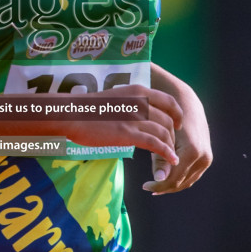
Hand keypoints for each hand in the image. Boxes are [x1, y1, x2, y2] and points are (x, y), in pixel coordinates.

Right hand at [61, 84, 183, 167]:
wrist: (72, 114)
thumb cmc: (90, 108)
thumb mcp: (117, 97)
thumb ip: (132, 103)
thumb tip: (142, 114)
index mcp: (138, 91)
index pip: (169, 101)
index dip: (177, 114)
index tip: (178, 124)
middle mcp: (140, 102)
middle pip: (168, 119)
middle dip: (173, 135)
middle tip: (172, 146)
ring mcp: (134, 118)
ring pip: (164, 132)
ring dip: (171, 147)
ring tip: (172, 157)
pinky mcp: (128, 134)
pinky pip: (154, 144)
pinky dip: (166, 153)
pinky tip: (170, 160)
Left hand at [141, 90, 211, 195]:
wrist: (186, 103)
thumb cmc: (168, 118)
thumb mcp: (162, 138)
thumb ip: (160, 160)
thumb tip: (159, 179)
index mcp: (192, 151)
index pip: (173, 179)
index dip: (158, 186)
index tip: (145, 187)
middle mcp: (203, 156)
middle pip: (181, 182)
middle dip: (164, 187)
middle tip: (149, 188)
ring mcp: (207, 158)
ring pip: (187, 181)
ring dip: (172, 185)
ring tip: (156, 184)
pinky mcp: (207, 157)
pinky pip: (192, 175)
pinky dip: (180, 178)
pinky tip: (167, 177)